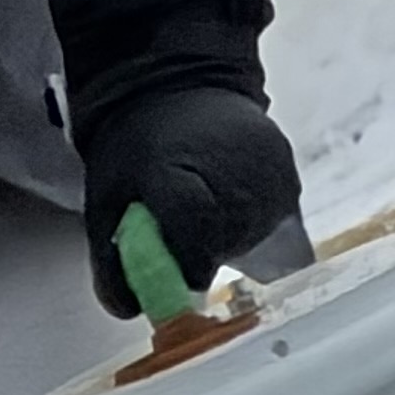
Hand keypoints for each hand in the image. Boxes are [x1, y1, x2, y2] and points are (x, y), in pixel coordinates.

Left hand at [80, 84, 301, 318]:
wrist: (178, 83)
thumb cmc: (135, 143)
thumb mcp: (104, 198)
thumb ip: (112, 260)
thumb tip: (131, 311)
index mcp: (175, 176)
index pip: (192, 246)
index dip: (182, 268)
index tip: (173, 274)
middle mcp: (231, 177)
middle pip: (221, 247)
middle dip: (198, 253)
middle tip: (178, 228)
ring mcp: (267, 177)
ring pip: (249, 240)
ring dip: (224, 240)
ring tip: (202, 207)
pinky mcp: (289, 179)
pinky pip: (271, 223)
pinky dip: (247, 223)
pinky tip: (226, 199)